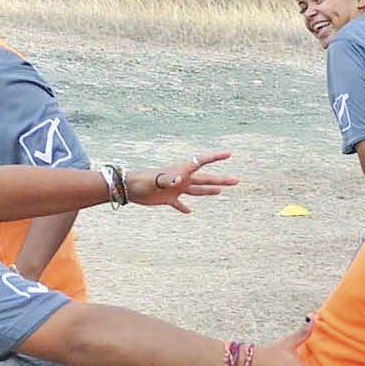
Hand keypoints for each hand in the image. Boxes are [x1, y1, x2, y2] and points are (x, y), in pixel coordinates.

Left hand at [124, 151, 238, 212]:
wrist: (128, 187)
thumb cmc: (142, 181)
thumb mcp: (156, 180)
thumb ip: (168, 179)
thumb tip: (179, 179)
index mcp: (181, 171)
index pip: (201, 161)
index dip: (215, 157)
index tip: (229, 154)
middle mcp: (181, 179)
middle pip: (205, 178)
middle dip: (221, 179)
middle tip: (236, 180)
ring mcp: (175, 189)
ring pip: (197, 190)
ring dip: (209, 191)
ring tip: (220, 191)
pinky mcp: (167, 198)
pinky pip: (179, 204)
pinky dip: (184, 208)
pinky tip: (189, 211)